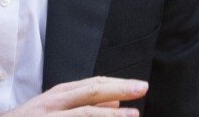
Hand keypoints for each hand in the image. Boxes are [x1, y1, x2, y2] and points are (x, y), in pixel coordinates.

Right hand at [0, 76, 148, 115]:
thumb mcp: (58, 108)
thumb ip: (84, 104)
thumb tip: (117, 104)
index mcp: (61, 94)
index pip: (95, 84)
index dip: (120, 84)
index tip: (141, 86)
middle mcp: (55, 103)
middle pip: (92, 92)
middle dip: (120, 89)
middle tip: (143, 89)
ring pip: (84, 114)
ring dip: (109, 116)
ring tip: (132, 116)